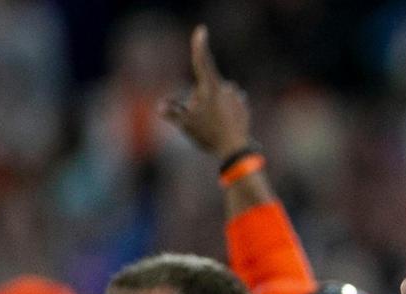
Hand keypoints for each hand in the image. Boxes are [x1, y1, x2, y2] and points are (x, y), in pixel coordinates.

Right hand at [160, 24, 250, 160]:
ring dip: (213, 105)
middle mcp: (226, 88)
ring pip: (218, 97)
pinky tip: (224, 125)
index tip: (202, 30)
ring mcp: (237, 97)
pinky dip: (225, 112)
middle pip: (205, 87)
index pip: (202, 61)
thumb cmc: (209, 135)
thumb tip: (161, 107)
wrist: (235, 151)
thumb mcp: (186, 125)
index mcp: (211, 87)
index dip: (199, 45)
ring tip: (213, 125)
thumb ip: (172, 113)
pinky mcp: (244, 107)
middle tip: (201, 120)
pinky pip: (230, 105)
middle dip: (200, 99)